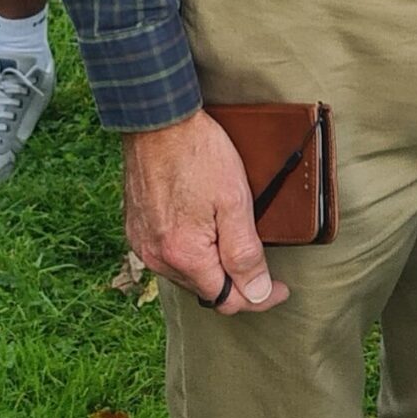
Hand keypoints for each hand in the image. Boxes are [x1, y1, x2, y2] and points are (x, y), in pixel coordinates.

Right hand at [122, 111, 290, 315]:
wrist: (157, 117)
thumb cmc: (197, 151)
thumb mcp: (234, 199)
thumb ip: (244, 252)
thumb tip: (256, 293)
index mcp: (183, 255)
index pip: (227, 300)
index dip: (259, 297)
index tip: (280, 288)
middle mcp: (157, 257)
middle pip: (206, 289)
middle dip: (236, 282)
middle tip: (261, 263)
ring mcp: (142, 243)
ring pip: (186, 274)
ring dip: (212, 267)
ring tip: (233, 245)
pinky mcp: (136, 228)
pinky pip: (168, 255)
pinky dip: (190, 252)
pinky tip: (203, 234)